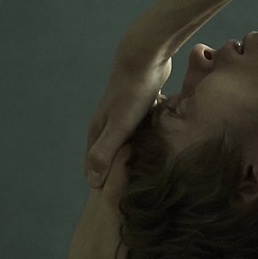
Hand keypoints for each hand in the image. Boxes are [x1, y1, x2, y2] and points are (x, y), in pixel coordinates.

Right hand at [84, 32, 172, 189]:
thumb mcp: (120, 125)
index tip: (117, 205)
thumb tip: (93, 181)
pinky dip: (149, 142)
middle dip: (119, 175)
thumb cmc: (133, 91)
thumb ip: (106, 152)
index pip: (93, 166)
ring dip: (135, 158)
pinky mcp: (141, 104)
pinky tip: (165, 151)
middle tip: (135, 197)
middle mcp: (107, 122)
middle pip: (110, 156)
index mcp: (98, 130)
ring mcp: (123, 113)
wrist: (144, 53)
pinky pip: (143, 130)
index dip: (103, 185)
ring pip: (128, 143)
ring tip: (150, 180)